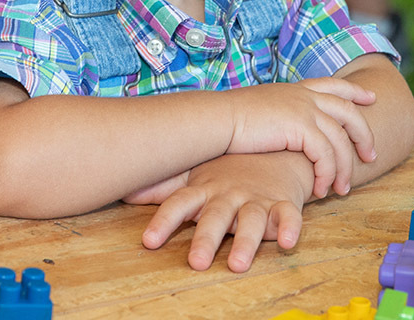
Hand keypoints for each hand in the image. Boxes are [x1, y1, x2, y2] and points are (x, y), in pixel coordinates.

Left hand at [138, 153, 312, 272]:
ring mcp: (256, 199)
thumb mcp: (194, 178)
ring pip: (251, 221)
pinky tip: (288, 241)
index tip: (149, 241)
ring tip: (237, 264)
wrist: (275, 150)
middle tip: (195, 262)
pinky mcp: (283, 203)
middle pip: (215, 218)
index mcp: (205, 190)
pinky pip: (289, 215)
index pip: (180, 204)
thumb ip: (163, 188)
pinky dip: (290, 227)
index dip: (164, 222)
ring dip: (246, 242)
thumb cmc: (228, 172)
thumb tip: (123, 192)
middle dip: (205, 240)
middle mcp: (229, 195)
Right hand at [226, 78, 376, 197]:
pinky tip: (321, 190)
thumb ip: (279, 118)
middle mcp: (304, 96)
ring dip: (344, 167)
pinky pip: (326, 155)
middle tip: (371, 155)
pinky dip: (327, 174)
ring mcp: (305, 109)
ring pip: (341, 139)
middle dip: (364, 134)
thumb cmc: (229, 123)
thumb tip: (283, 132)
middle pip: (349, 111)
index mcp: (295, 90)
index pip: (333, 85)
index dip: (354, 91)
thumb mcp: (261, 112)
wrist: (216, 120)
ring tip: (342, 189)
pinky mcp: (301, 127)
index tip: (370, 97)